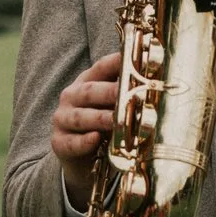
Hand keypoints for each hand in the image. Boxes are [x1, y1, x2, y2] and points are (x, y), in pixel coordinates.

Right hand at [51, 51, 120, 206]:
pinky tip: (96, 138)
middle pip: (89, 91)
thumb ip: (127, 93)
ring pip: (81, 117)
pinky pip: (71, 142)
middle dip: (110, 92)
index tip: (133, 57)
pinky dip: (84, 141)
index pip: (101, 68)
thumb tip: (156, 82)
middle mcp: (71, 97)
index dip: (116, 62)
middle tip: (129, 94)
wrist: (82, 158)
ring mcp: (62, 119)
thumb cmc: (103, 125)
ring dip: (100, 119)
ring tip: (117, 120)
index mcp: (86, 82)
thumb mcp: (113, 106)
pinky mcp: (59, 142)